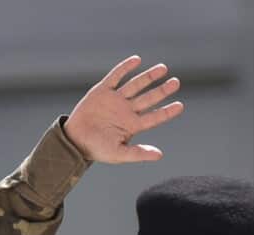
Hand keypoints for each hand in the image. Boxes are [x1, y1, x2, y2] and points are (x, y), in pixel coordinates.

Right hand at [64, 56, 184, 162]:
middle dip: (162, 90)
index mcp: (133, 125)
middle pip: (149, 98)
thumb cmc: (97, 149)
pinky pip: (116, 76)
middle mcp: (127, 110)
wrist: (74, 140)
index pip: (154, 117)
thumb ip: (138, 153)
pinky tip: (137, 60)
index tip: (180, 105)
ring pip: (136, 85)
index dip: (167, 111)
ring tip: (163, 69)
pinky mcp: (103, 90)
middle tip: (176, 83)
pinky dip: (126, 68)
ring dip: (149, 76)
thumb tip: (159, 155)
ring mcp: (116, 99)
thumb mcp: (119, 154)